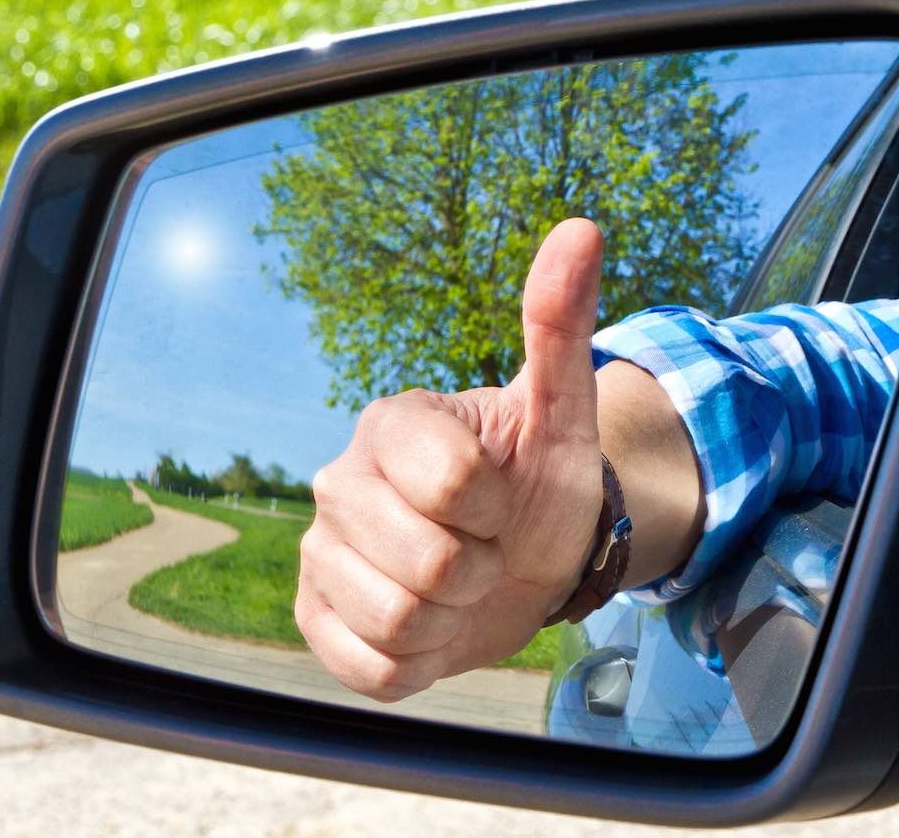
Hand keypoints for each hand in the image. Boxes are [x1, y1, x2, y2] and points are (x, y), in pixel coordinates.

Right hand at [297, 218, 605, 700]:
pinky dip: (420, 662)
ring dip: (454, 618)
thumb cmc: (538, 483)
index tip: (501, 497)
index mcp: (391, 426)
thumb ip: (558, 324)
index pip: (454, 485)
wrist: (523, 562)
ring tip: (458, 587)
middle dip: (483, 569)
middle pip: (429, 564)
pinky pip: (371, 669)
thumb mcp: (561, 412)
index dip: (498, 507)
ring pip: (400, 621)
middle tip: (484, 548)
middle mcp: (337, 484)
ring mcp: (320, 556)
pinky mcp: (317, 622)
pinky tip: (429, 625)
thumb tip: (581, 229)